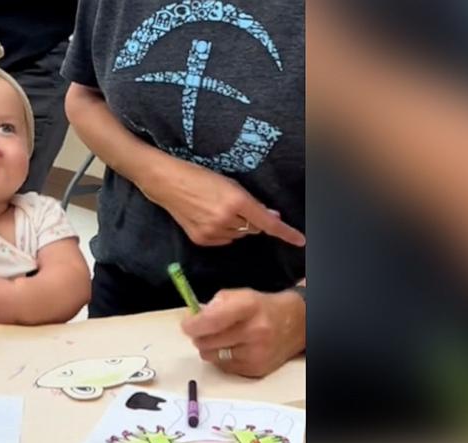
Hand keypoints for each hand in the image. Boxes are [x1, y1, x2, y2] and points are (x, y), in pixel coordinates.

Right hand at [140, 154, 305, 246]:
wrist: (167, 183)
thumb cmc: (199, 176)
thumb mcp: (230, 183)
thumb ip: (252, 203)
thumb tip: (271, 217)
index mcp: (237, 201)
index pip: (267, 223)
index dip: (286, 233)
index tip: (300, 241)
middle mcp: (226, 219)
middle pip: (253, 229)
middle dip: (251, 220)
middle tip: (235, 206)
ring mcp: (212, 231)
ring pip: (238, 235)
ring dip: (236, 226)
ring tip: (216, 209)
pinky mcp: (201, 239)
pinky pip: (224, 240)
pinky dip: (222, 232)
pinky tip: (208, 218)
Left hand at [181, 288, 305, 376]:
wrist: (294, 325)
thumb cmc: (261, 308)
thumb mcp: (240, 295)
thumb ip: (214, 304)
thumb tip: (192, 318)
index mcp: (249, 306)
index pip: (212, 320)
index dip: (193, 324)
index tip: (187, 324)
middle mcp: (255, 331)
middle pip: (206, 342)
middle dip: (199, 335)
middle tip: (203, 330)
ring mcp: (256, 354)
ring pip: (211, 357)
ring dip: (210, 348)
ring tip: (222, 338)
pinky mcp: (256, 370)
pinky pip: (223, 367)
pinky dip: (222, 358)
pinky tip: (234, 348)